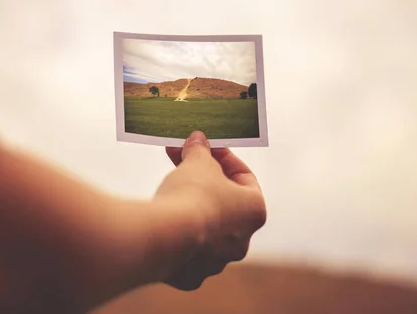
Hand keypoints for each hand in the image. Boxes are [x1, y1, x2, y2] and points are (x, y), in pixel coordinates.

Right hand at [154, 131, 266, 290]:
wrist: (166, 234)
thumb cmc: (192, 194)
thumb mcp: (198, 160)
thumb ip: (201, 150)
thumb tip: (198, 140)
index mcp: (254, 211)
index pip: (244, 177)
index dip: (224, 158)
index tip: (205, 148)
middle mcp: (241, 240)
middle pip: (224, 204)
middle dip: (203, 181)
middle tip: (183, 161)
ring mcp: (216, 262)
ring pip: (206, 230)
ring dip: (192, 208)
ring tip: (169, 188)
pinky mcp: (190, 275)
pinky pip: (185, 251)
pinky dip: (176, 234)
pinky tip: (162, 217)